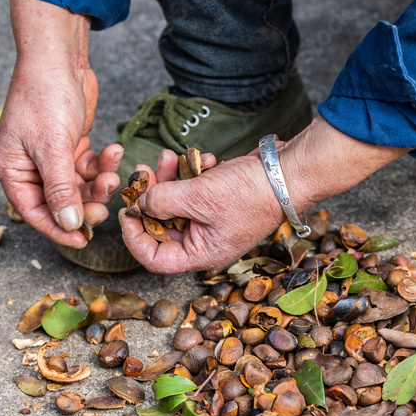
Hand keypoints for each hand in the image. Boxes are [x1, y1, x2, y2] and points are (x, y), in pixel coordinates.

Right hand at [0, 0, 121, 247]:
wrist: (60, 56)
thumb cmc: (45, 94)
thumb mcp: (52, 146)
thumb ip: (60, 189)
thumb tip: (68, 223)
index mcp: (11, 169)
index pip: (33, 212)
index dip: (58, 228)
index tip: (83, 239)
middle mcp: (28, 166)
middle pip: (58, 202)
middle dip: (84, 204)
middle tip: (105, 207)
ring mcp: (50, 156)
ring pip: (77, 186)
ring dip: (97, 184)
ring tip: (113, 174)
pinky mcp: (70, 144)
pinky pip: (87, 167)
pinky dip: (102, 164)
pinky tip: (113, 152)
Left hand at [118, 117, 410, 273]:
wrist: (289, 172)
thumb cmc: (251, 193)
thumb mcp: (199, 197)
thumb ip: (163, 200)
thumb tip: (140, 202)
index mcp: (201, 254)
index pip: (155, 259)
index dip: (135, 237)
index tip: (127, 210)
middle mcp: (205, 242)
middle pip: (161, 226)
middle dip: (151, 197)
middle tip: (143, 173)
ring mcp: (212, 220)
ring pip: (176, 203)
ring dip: (169, 179)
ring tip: (168, 157)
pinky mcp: (219, 199)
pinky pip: (194, 189)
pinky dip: (192, 172)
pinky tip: (200, 157)